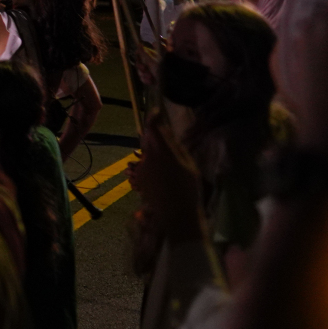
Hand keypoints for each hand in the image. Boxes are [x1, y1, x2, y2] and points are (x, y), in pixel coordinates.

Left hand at [132, 113, 204, 241]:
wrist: (176, 215)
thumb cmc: (189, 190)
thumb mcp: (188, 166)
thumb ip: (175, 148)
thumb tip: (167, 134)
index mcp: (162, 152)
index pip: (152, 128)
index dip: (153, 118)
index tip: (157, 113)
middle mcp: (148, 158)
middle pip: (148, 140)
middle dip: (156, 138)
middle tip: (167, 142)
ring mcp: (141, 169)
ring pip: (146, 154)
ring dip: (154, 154)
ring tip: (169, 166)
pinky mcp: (139, 179)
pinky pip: (145, 166)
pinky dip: (152, 166)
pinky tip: (164, 177)